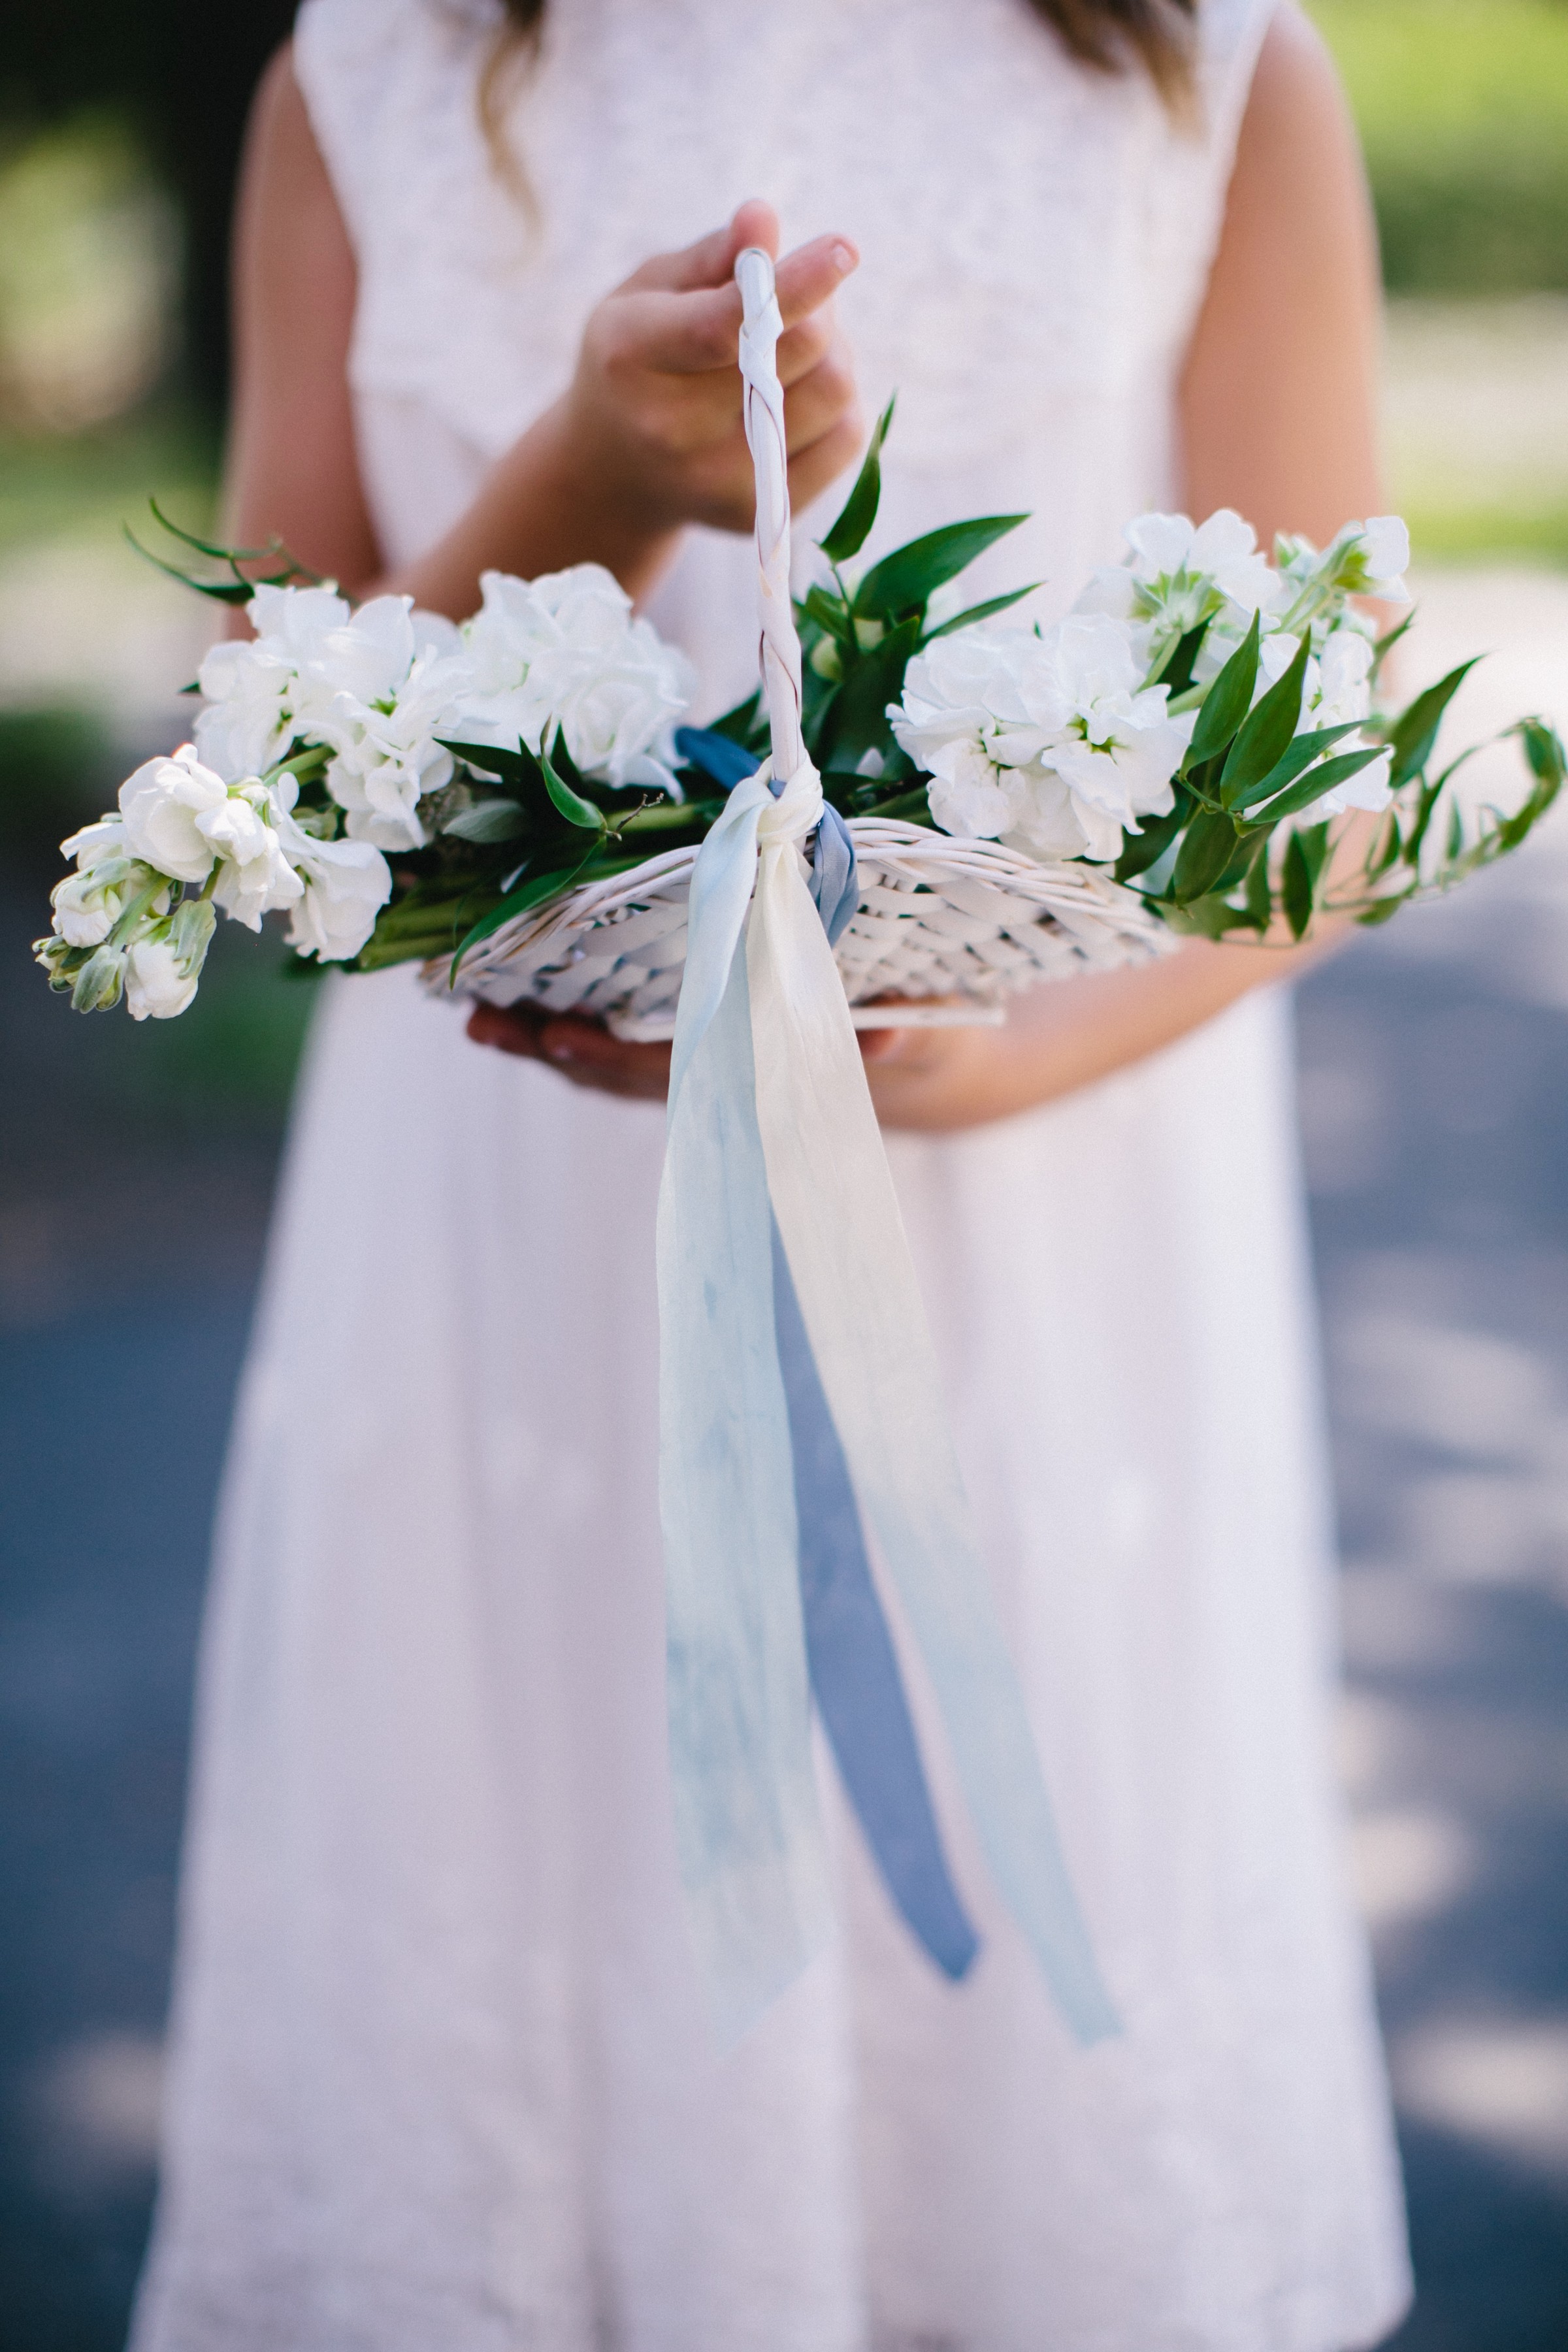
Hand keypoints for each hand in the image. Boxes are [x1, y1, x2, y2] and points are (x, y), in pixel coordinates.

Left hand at [464, 1001, 1013, 1128]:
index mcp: (766, 1081)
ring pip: (611, 1067)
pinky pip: (629, 1053)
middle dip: (549, 1047)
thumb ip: (909, 1033)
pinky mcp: (708, 1064)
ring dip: (546, 1043)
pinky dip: (579, 1035)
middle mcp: (725, 1089)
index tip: (553, 1031)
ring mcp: (711, 1081)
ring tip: (478, 1015)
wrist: (939, 1076)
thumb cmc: (935, 1046)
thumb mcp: (933, 1036)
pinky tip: (530, 1008)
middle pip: (617, 1073)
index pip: (672, 1070)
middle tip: (481, 1018)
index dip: (610, 1053)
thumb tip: (888, 1033)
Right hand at [555, 197, 862, 540]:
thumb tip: (762, 218)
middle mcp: (671, 430)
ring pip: (833, 392)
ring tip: (792, 348)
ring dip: (832, 353)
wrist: (613, 474)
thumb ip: (711, 257)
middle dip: (815, 308)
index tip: (844, 249)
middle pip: (796, 350)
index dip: (794, 284)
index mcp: (631, 357)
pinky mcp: (760, 514)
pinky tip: (800, 395)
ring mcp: (718, 482)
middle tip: (793, 301)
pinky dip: (840, 404)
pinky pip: (847, 439)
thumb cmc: (636, 360)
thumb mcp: (649, 293)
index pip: (727, 324)